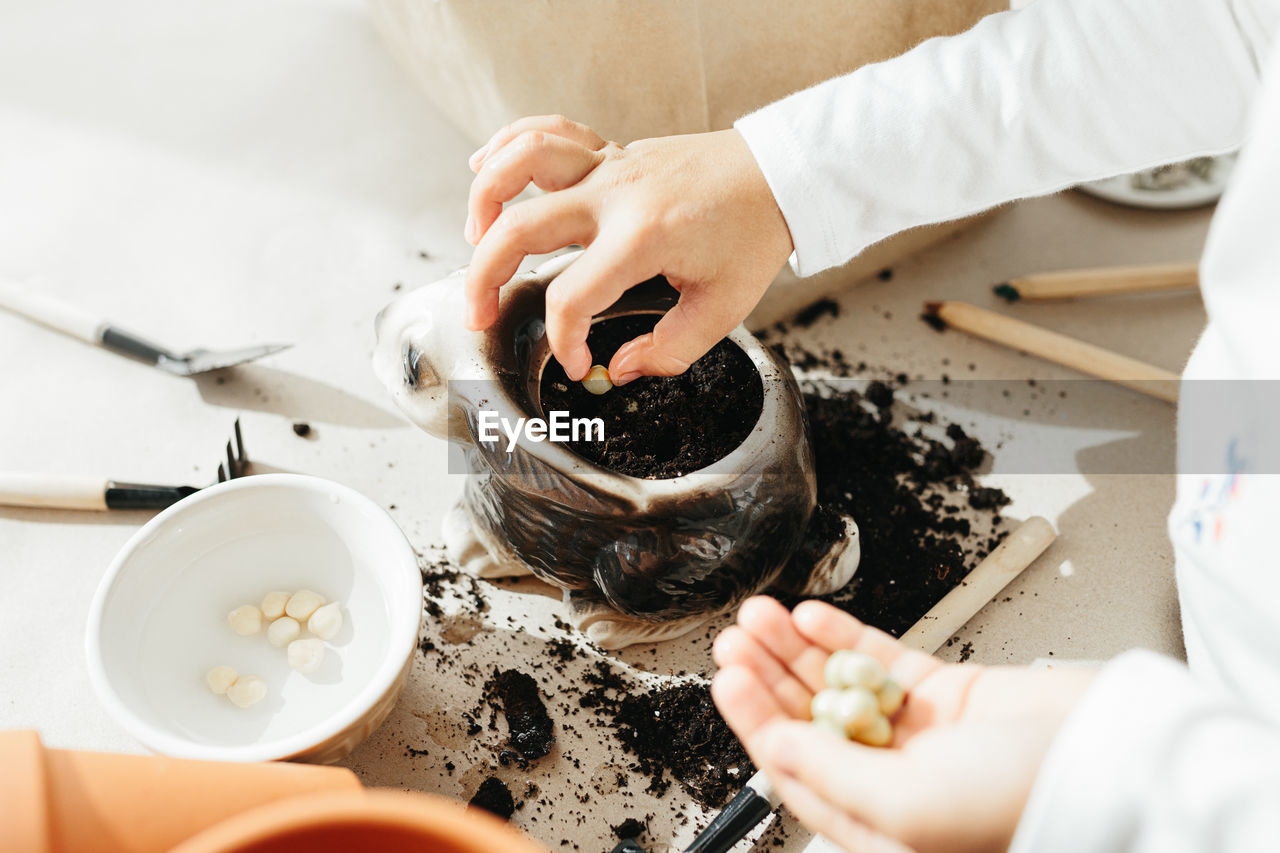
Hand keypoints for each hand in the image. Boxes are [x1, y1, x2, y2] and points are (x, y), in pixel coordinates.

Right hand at [464, 115, 792, 381]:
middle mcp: (615, 195)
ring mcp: (608, 165)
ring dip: (484, 198)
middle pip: (519, 229)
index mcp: (642, 237)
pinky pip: (545, 132)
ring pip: (520, 163)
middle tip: (478, 316)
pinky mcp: (609, 150)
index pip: (573, 297)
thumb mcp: (722, 307)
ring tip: (472, 240)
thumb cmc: (753, 234)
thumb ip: (669, 350)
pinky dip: (506, 144)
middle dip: (483, 279)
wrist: (778, 173)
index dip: (564, 340)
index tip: (577, 362)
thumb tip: (621, 369)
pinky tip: (484, 166)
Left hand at [711, 598, 1095, 852]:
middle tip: (735, 637)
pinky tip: (812, 617)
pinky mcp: (947, 695)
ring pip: (839, 685)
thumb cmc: (1022, 803)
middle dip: (769, 676)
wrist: (1111, 759)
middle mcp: (893, 780)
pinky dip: (845, 638)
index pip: (796, 771)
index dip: (756, 723)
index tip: (726, 679)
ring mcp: (919, 735)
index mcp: (879, 826)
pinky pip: (881, 661)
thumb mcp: (909, 806)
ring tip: (761, 615)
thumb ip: (833, 774)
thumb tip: (773, 744)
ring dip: (797, 649)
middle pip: (810, 721)